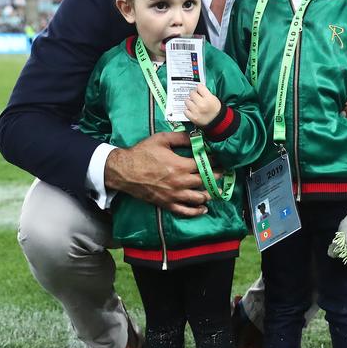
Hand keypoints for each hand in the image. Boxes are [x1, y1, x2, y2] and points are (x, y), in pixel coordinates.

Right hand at [104, 131, 220, 215]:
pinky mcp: (167, 203)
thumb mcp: (162, 139)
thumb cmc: (142, 153)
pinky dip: (196, 211)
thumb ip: (181, 138)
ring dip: (209, 194)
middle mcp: (180, 182)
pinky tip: (204, 208)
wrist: (124, 171)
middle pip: (205, 181)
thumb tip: (197, 136)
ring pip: (199, 198)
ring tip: (215, 190)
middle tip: (222, 174)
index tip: (220, 160)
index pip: (205, 165)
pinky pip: (185, 211)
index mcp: (180, 165)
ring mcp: (174, 195)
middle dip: (215, 177)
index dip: (215, 162)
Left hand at [184, 84, 221, 126]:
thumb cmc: (215, 109)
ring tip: (194, 104)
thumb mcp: (214, 98)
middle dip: (194, 94)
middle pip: (191, 93)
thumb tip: (197, 89)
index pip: (199, 86)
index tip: (200, 90)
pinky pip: (185, 110)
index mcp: (208, 98)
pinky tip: (192, 110)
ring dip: (190, 102)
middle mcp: (201, 104)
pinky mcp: (192, 117)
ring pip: (187, 101)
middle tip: (196, 97)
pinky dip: (188, 110)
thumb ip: (205, 93)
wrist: (217, 122)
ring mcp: (196, 111)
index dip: (199, 88)